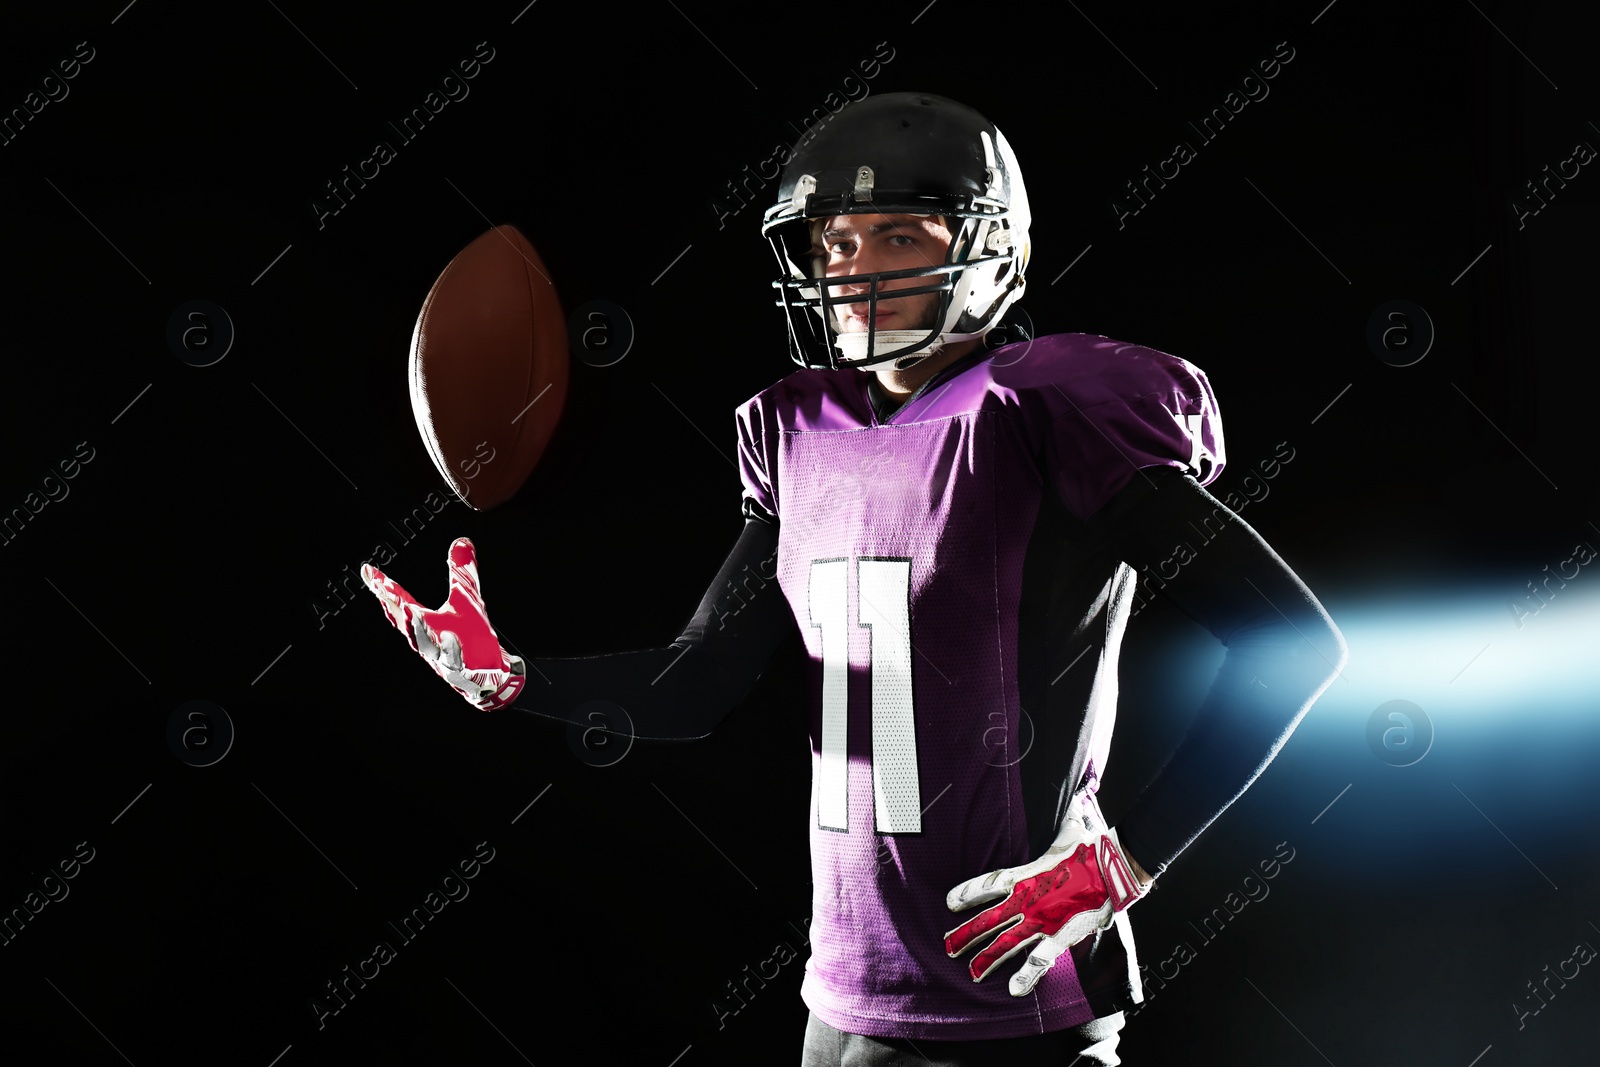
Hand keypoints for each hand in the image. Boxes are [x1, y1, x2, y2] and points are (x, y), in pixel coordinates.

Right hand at [362, 537, 525, 710]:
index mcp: (423, 623)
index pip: (399, 601)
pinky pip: (453, 660)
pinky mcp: (460, 669)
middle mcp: (426, 640)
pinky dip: (450, 650)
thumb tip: (462, 541)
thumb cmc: (472, 638)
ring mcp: (441, 656)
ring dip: (417, 629)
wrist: (488, 674)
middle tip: (383, 588)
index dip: (383, 586)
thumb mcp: (467, 598)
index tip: (368, 570)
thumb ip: (462, 570)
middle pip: (404, 621)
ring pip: (424, 644)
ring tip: (413, 613)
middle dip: (393, 605)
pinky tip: (451, 638)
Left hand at [944, 809, 1147, 996]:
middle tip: (946, 947)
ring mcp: (1043, 920)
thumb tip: (1076, 797)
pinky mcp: (1062, 935)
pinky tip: (1013, 991)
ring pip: (1007, 944)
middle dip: (966, 934)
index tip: (949, 902)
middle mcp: (1029, 900)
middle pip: (988, 920)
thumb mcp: (1073, 828)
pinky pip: (1040, 959)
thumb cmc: (1094, 846)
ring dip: (987, 960)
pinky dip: (1026, 976)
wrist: (1117, 865)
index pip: (988, 884)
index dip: (968, 893)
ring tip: (970, 974)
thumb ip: (1068, 816)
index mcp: (1027, 874)